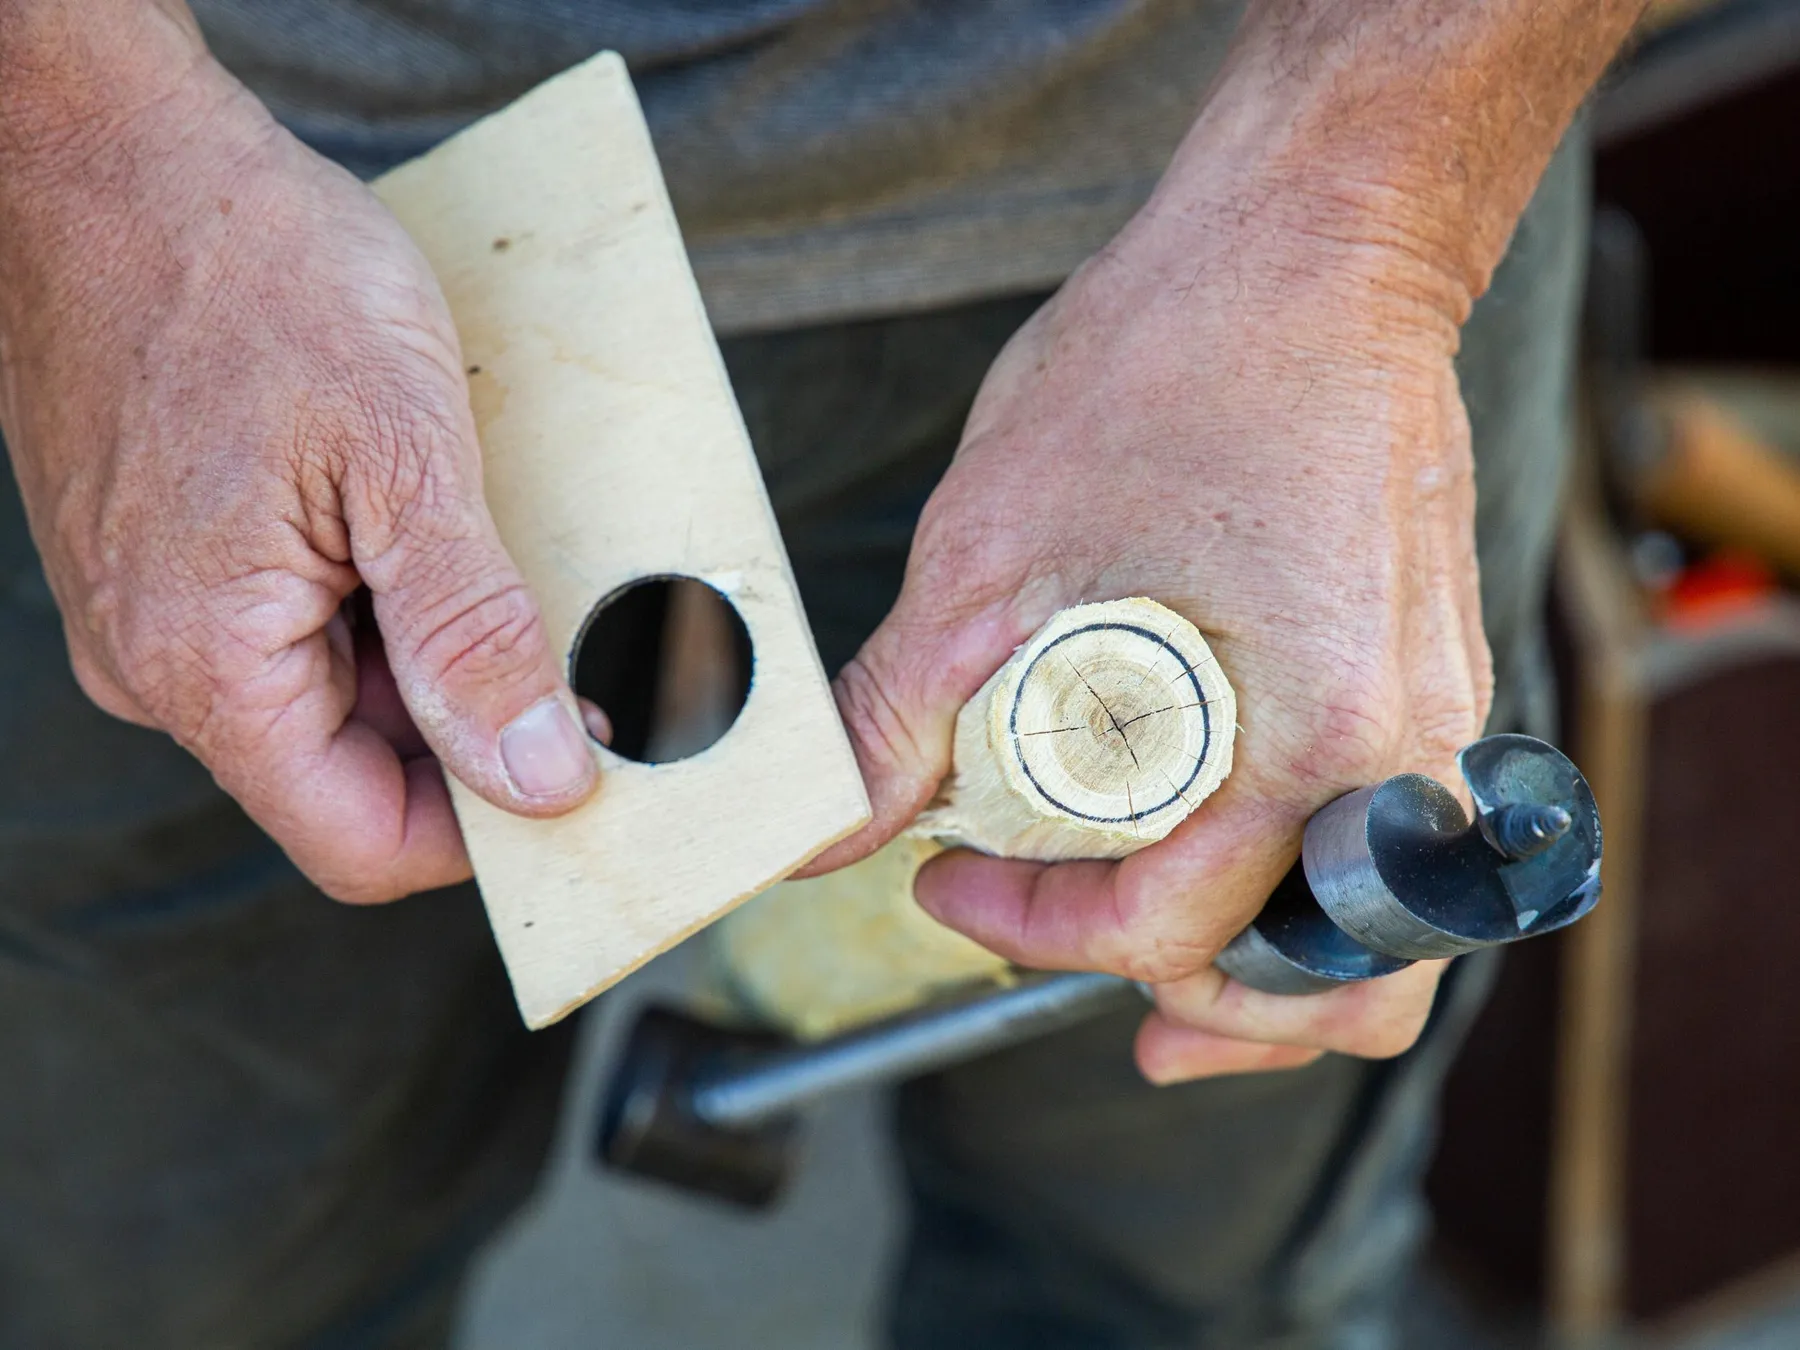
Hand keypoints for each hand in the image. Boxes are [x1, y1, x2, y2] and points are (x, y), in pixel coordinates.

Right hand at [0, 37, 598, 902]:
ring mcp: (161, 611)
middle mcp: (162, 663)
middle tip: (578, 660)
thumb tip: (537, 775)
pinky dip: (387, 606)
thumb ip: (470, 633)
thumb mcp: (402, 457)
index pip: (362, 843)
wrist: (117, 153)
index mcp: (203, 665)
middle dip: (475, 731)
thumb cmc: (250, 271)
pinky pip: (300, 631)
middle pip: (354, 775)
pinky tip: (439, 535)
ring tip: (504, 568)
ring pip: (335, 702)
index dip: (486, 831)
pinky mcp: (176, 559)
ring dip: (437, 659)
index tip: (584, 772)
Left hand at [812, 163, 1492, 1081]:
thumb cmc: (1179, 356)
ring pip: (1388, 932)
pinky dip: (1311, 891)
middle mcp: (1408, 746)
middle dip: (1197, 1007)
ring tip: (1178, 997)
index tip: (943, 879)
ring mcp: (1439, 710)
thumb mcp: (995, 547)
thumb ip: (898, 712)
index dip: (1032, 929)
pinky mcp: (1429, 668)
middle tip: (1076, 977)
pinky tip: (1235, 868)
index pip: (1173, 923)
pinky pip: (1391, 837)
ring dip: (1278, 982)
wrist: (1313, 239)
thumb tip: (813, 828)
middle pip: (1327, 975)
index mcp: (1316, 731)